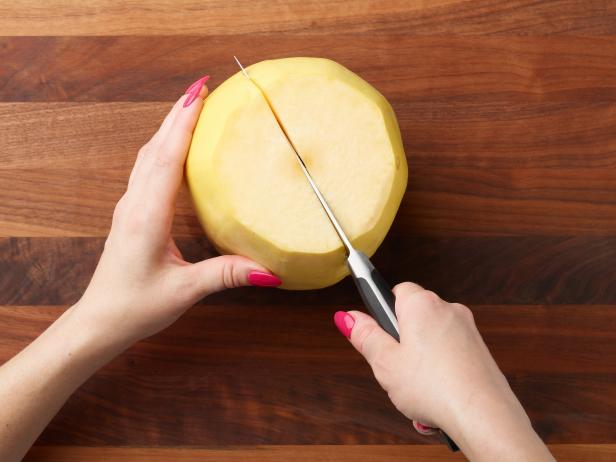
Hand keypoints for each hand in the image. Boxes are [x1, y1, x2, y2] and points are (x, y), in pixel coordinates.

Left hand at [75, 75, 280, 348]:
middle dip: (179, 112)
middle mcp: (135, 202)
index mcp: (147, 214)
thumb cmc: (135, 306)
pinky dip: (163, 146)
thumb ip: (227, 274)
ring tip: (192, 106)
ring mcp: (130, 205)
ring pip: (149, 153)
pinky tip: (175, 146)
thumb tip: (270, 270)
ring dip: (169, 126)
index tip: (201, 91)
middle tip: (204, 86)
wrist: (100, 320)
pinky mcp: (132, 212)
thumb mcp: (184, 291)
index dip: (185, 121)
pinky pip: (147, 167)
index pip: (167, 155)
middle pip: (156, 145)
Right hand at [334, 282, 553, 460]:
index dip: (384, 313)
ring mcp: (467, 329)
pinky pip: (450, 354)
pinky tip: (436, 395)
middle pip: (414, 316)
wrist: (484, 416)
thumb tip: (348, 316)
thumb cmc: (435, 388)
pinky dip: (441, 370)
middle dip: (402, 340)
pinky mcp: (480, 350)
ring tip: (416, 388)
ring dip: (421, 359)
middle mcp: (448, 309)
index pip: (396, 291)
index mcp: (422, 304)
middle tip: (395, 367)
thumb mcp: (385, 363)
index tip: (377, 333)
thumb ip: (365, 335)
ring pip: (432, 338)